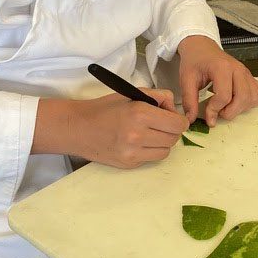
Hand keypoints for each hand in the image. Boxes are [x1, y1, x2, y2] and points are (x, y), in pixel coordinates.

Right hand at [32, 89, 188, 168]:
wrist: (79, 128)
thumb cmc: (105, 108)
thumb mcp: (132, 93)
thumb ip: (157, 96)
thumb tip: (173, 108)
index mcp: (140, 113)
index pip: (177, 124)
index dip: (178, 119)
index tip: (172, 116)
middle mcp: (138, 135)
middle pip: (174, 138)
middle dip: (171, 130)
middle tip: (161, 123)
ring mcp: (133, 153)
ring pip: (166, 151)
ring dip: (163, 142)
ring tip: (150, 133)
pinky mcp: (129, 164)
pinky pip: (152, 158)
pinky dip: (150, 150)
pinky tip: (139, 142)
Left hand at [177, 35, 257, 126]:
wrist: (202, 47)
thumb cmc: (195, 61)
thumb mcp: (186, 79)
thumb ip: (189, 100)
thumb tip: (191, 119)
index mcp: (221, 67)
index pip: (224, 96)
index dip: (215, 110)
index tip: (208, 116)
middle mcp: (237, 69)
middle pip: (243, 97)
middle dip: (230, 112)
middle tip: (218, 112)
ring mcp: (246, 72)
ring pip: (253, 97)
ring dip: (241, 108)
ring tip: (226, 106)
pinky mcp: (249, 76)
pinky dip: (251, 101)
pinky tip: (238, 101)